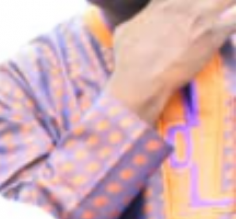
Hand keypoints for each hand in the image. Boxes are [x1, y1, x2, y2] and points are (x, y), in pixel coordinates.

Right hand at [108, 0, 235, 122]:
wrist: (141, 80)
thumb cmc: (128, 60)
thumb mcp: (125, 31)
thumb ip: (141, 18)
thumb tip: (140, 20)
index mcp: (165, 1)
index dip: (194, 1)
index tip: (196, 6)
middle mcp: (187, 4)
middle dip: (219, 2)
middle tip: (217, 9)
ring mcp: (203, 17)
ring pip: (229, 0)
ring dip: (229, 7)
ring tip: (226, 15)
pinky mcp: (215, 35)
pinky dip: (234, 22)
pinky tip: (231, 27)